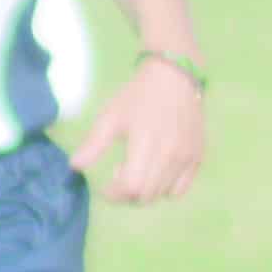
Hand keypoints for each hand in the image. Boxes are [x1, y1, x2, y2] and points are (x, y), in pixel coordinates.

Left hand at [76, 55, 206, 205]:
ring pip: (162, 194)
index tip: (105, 187)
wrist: (175, 76)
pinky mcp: (197, 157)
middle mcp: (170, 155)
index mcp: (146, 144)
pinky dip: (165, 189)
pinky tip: (156, 173)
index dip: (114, 194)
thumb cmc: (138, 95)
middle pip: (146, 196)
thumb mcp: (111, 116)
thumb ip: (93, 144)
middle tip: (119, 176)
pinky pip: (180, 189)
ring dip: (145, 192)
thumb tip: (74, 166)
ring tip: (137, 171)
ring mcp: (186, 157)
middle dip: (127, 195)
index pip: (131, 187)